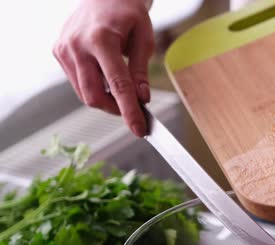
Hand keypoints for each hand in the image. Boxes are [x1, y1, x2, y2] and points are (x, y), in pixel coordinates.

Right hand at [53, 0, 153, 136]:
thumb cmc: (128, 14)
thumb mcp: (144, 39)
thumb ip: (141, 71)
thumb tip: (142, 99)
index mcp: (101, 40)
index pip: (118, 85)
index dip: (129, 111)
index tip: (139, 130)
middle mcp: (77, 46)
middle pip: (94, 95)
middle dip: (116, 109)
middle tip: (134, 110)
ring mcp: (64, 49)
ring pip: (84, 92)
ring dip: (106, 100)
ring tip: (122, 91)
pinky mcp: (59, 52)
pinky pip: (78, 82)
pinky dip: (95, 88)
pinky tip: (106, 78)